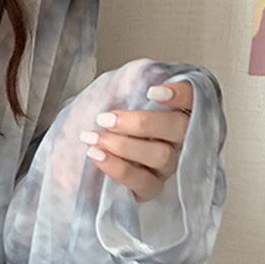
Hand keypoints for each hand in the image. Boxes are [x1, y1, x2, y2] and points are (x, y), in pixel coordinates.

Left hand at [79, 79, 193, 202]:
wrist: (69, 146)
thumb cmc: (97, 116)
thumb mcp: (112, 90)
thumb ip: (131, 80)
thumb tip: (145, 74)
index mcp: (173, 109)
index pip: (195, 98)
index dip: (182, 95)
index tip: (152, 92)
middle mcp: (178, 139)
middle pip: (179, 129)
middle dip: (141, 123)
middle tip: (106, 118)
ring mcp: (167, 166)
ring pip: (161, 156)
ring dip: (124, 145)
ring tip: (93, 137)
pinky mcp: (149, 189)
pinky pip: (143, 182)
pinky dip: (118, 168)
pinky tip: (96, 155)